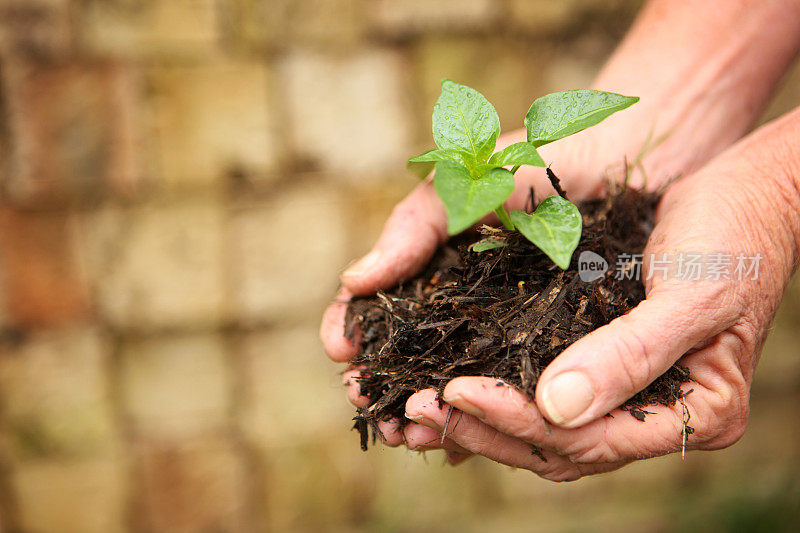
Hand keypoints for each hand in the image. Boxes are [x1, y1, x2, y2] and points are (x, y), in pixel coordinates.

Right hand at [320, 130, 613, 459]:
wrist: (638, 154)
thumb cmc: (549, 160)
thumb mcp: (469, 183)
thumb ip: (414, 227)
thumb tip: (353, 281)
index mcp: (444, 266)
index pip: (385, 304)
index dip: (355, 328)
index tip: (339, 352)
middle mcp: (472, 305)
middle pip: (414, 357)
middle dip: (384, 386)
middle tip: (367, 406)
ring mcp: (514, 331)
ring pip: (458, 384)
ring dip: (427, 412)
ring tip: (407, 433)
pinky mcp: (560, 351)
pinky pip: (516, 394)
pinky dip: (487, 420)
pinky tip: (464, 443)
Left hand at [403, 109, 799, 478]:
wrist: (743, 196)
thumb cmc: (734, 239)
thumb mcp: (692, 294)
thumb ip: (630, 355)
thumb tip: (554, 410)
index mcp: (695, 413)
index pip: (588, 439)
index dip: (516, 421)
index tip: (454, 392)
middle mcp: (657, 414)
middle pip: (557, 446)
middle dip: (484, 430)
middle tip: (414, 409)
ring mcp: (628, 392)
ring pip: (544, 429)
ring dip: (482, 419)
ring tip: (418, 406)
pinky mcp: (603, 363)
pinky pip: (544, 394)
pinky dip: (498, 391)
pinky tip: (452, 381)